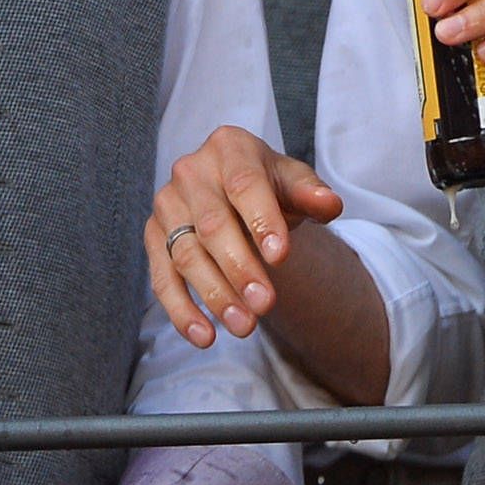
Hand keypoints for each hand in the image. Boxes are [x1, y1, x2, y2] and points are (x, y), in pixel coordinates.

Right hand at [145, 125, 343, 348]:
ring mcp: (167, 203)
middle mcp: (191, 171)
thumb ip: (313, 194)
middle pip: (212, 225)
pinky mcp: (154, 236)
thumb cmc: (269, 186)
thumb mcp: (294, 184)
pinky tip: (204, 336)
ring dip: (214, 295)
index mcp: (229, 148)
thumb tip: (330, 204)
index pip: (245, 185)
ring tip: (244, 326)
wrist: (236, 191)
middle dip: (239, 268)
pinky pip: (162, 277)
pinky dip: (181, 310)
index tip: (280, 258)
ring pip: (186, 255)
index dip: (261, 221)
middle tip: (265, 304)